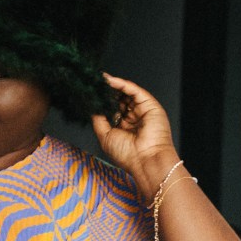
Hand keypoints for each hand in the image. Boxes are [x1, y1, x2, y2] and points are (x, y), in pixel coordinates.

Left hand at [92, 75, 180, 204]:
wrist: (146, 160)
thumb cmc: (127, 154)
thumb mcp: (105, 136)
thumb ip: (98, 120)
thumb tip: (92, 107)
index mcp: (124, 127)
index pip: (112, 109)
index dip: (102, 101)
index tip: (90, 94)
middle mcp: (133, 118)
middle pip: (119, 99)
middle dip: (107, 92)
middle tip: (93, 84)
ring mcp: (142, 111)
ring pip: (126, 93)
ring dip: (113, 85)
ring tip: (99, 80)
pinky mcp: (150, 105)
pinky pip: (134, 90)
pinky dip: (122, 84)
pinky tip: (110, 81)